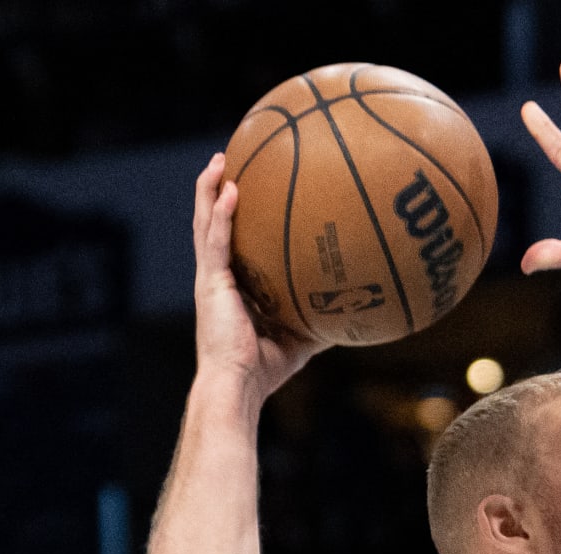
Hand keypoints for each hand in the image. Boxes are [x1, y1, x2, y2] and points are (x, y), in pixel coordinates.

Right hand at [191, 154, 318, 397]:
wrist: (238, 385)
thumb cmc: (264, 370)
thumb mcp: (300, 340)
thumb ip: (320, 321)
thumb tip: (355, 313)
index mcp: (231, 288)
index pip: (229, 245)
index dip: (231, 217)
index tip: (244, 190)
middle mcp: (216, 278)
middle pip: (210, 224)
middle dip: (215, 192)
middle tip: (226, 162)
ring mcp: (210, 278)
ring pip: (204, 224)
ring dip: (210, 190)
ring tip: (220, 160)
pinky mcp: (211, 283)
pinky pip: (216, 241)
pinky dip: (221, 214)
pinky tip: (231, 190)